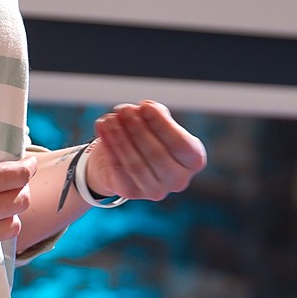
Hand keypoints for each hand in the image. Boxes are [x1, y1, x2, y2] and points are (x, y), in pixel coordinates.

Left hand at [83, 100, 206, 201]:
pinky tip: (103, 129)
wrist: (125, 159)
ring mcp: (156, 190)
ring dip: (120, 137)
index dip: (161, 124)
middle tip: (123, 110)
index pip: (180, 144)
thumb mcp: (157, 123)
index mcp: (193, 160)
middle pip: (156, 154)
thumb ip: (157, 115)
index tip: (144, 105)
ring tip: (110, 118)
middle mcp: (179, 180)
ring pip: (135, 163)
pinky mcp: (132, 192)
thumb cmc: (148, 137)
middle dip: (137, 128)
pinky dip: (109, 146)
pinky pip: (119, 168)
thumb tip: (145, 108)